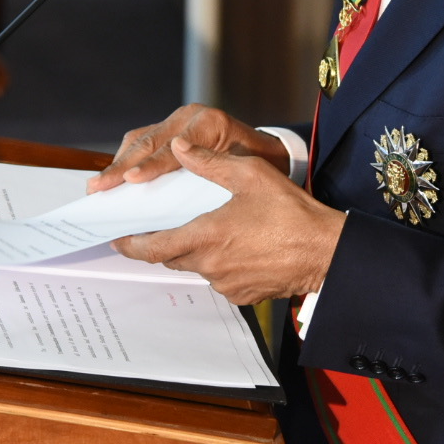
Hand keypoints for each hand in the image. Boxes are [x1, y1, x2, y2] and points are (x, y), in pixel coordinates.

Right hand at [87, 104, 288, 192]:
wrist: (267, 149)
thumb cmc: (258, 163)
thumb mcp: (245, 168)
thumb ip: (215, 171)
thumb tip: (184, 186)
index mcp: (210, 123)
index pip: (174, 147)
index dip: (151, 165)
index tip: (132, 179)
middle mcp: (190, 116)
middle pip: (149, 141)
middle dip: (122, 166)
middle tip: (100, 186)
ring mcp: (178, 120)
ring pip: (140, 138)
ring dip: (118, 162)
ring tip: (98, 185)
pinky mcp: (170, 128)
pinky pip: (142, 140)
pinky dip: (125, 158)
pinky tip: (113, 177)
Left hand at [112, 138, 345, 303]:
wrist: (326, 252)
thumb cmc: (292, 213)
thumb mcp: (251, 175)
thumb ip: (209, 162)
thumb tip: (178, 148)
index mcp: (206, 236)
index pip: (154, 246)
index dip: (131, 243)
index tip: (117, 238)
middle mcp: (211, 266)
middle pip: (171, 258)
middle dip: (160, 244)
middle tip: (154, 229)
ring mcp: (227, 284)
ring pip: (196, 268)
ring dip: (192, 252)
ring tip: (202, 231)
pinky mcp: (243, 295)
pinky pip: (219, 279)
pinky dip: (217, 263)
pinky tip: (233, 246)